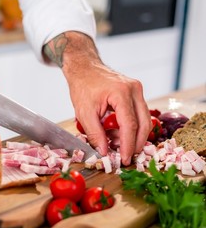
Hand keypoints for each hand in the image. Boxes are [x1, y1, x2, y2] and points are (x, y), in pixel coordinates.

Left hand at [44, 32, 150, 164]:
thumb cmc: (82, 86)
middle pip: (144, 123)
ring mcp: (137, 89)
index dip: (128, 145)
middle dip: (136, 143)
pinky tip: (119, 134)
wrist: (84, 68)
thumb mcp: (84, 113)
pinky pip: (138, 113)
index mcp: (121, 93)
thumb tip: (105, 152)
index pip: (130, 125)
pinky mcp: (135, 92)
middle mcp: (134, 89)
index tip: (124, 159)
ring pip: (144, 119)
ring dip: (134, 135)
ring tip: (120, 146)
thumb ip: (95, 134)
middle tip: (127, 157)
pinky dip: (131, 126)